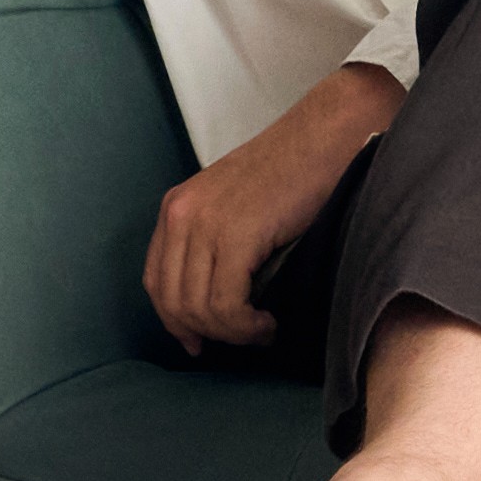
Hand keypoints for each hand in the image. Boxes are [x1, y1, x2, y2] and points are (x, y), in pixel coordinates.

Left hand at [146, 68, 389, 351]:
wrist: (325, 137)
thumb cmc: (293, 174)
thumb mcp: (234, 206)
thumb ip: (213, 244)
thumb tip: (211, 311)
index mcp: (176, 207)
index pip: (155, 282)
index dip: (175, 321)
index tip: (199, 343)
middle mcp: (180, 214)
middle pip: (172, 302)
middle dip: (208, 332)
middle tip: (244, 336)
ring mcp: (205, 223)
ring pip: (200, 309)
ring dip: (233, 333)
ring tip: (263, 329)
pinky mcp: (235, 235)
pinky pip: (226, 305)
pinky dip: (247, 326)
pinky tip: (269, 322)